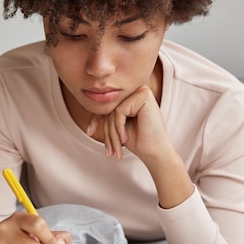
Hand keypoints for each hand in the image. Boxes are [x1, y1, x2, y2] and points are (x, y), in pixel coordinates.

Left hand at [87, 85, 193, 207]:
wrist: (155, 153)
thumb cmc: (138, 140)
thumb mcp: (116, 125)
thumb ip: (106, 112)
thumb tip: (87, 100)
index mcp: (132, 95)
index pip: (107, 105)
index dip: (96, 119)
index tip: (90, 132)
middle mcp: (137, 89)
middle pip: (110, 107)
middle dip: (106, 131)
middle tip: (109, 151)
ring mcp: (141, 91)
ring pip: (113, 110)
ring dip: (111, 133)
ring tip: (116, 149)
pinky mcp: (144, 96)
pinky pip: (119, 111)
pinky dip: (118, 128)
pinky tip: (125, 139)